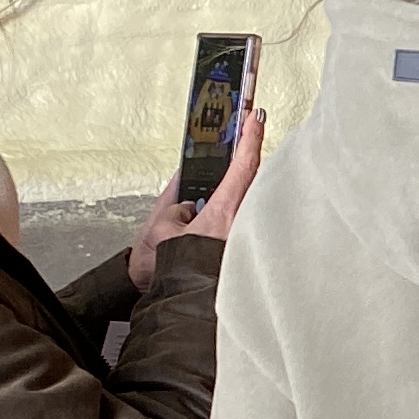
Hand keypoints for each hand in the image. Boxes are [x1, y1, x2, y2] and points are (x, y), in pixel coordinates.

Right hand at [129, 104, 266, 287]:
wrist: (174, 302)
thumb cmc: (167, 268)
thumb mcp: (162, 226)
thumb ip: (177, 206)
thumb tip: (190, 202)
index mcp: (225, 214)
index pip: (244, 167)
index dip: (250, 138)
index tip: (256, 116)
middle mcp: (242, 225)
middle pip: (255, 181)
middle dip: (250, 157)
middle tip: (250, 129)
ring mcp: (246, 238)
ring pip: (252, 201)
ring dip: (245, 183)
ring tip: (236, 162)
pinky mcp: (245, 251)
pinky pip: (247, 219)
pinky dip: (241, 205)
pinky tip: (228, 202)